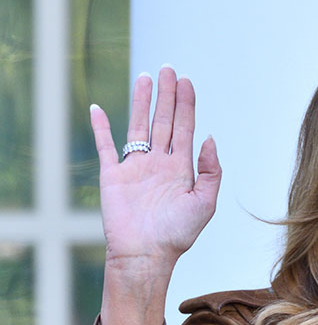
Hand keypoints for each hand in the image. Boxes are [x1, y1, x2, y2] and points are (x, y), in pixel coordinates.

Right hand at [90, 66, 221, 273]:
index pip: (185, 129)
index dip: (186, 105)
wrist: (146, 254)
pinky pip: (105, 146)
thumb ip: (211, 171)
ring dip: (141, 102)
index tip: (187, 82)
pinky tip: (99, 109)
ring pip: (139, 126)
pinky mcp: (113, 175)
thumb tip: (210, 138)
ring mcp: (136, 167)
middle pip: (164, 121)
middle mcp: (159, 164)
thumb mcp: (205, 203)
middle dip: (167, 95)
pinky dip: (101, 128)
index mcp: (181, 169)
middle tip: (168, 69)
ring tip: (145, 77)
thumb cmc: (177, 234)